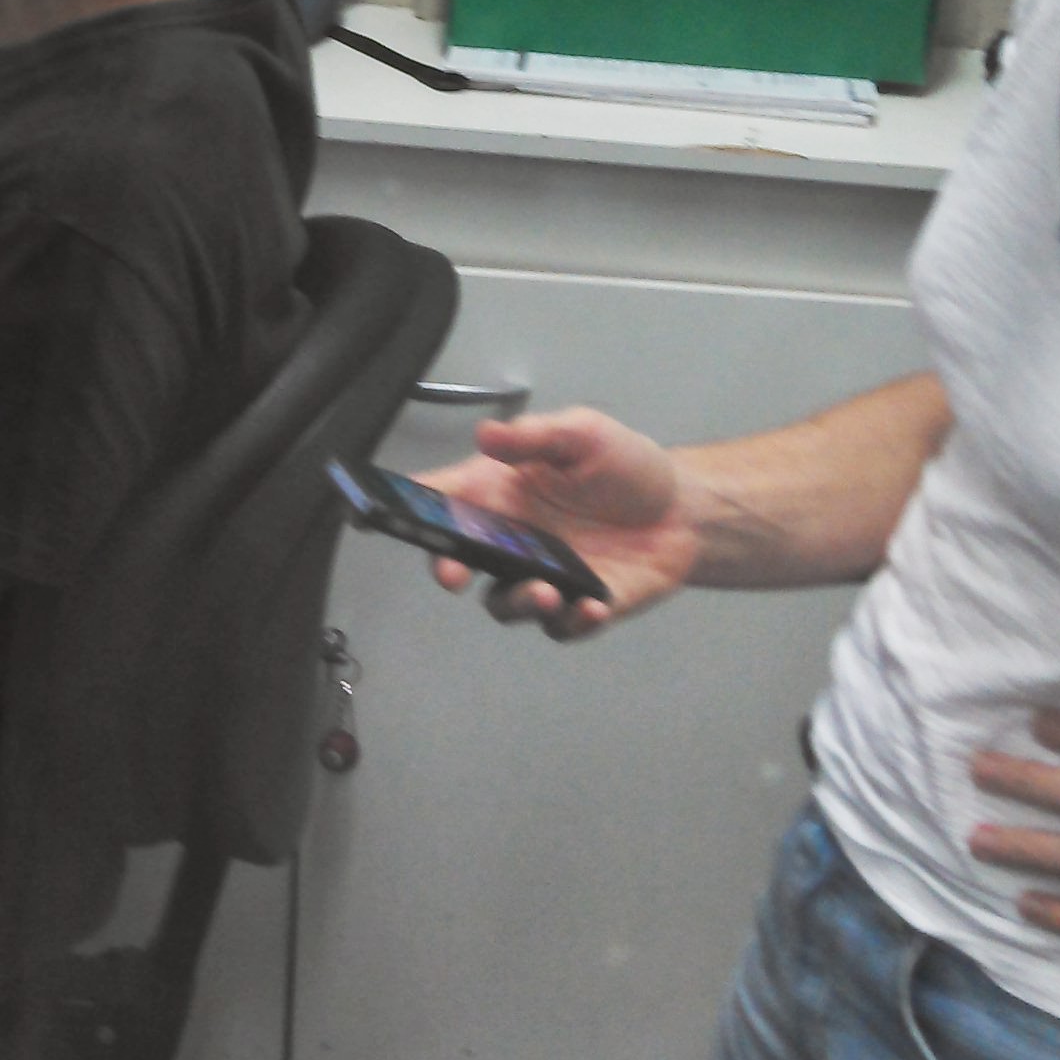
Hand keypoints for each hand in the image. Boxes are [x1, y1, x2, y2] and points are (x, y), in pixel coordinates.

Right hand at [416, 407, 698, 641]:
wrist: (684, 510)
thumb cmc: (623, 466)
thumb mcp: (581, 434)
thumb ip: (534, 437)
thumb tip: (487, 434)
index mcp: (500, 492)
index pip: (441, 500)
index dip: (404, 509)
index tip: (375, 517)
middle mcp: (511, 539)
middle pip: (460, 560)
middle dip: (448, 568)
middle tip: (453, 571)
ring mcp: (542, 576)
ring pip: (506, 603)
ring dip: (516, 602)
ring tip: (544, 590)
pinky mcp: (580, 606)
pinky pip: (562, 625)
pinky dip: (573, 620)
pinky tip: (594, 605)